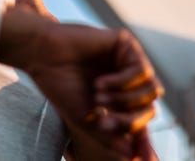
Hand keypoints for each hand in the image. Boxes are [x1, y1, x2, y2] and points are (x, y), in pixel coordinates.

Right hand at [20, 21, 161, 157]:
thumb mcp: (86, 118)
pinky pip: (142, 71)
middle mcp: (126, 78)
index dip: (143, 141)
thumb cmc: (59, 85)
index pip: (139, 119)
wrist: (42, 56)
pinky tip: (100, 82)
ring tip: (98, 98)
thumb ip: (110, 136)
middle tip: (103, 121)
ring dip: (125, 99)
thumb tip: (132, 156)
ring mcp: (127, 60)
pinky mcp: (126, 44)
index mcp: (118, 96)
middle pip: (149, 106)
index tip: (145, 160)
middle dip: (129, 120)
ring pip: (152, 90)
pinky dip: (123, 82)